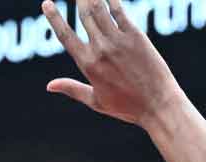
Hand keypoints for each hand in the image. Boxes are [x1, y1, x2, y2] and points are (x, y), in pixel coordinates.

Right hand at [43, 0, 171, 126]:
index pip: (65, 35)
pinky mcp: (135, 36)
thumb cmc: (129, 107)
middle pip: (84, 15)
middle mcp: (100, 49)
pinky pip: (119, 11)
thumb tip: (49, 86)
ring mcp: (117, 41)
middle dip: (79, 0)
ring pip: (99, 9)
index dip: (54, 17)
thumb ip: (72, 89)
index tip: (47, 3)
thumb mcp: (96, 101)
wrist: (159, 106)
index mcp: (88, 64)